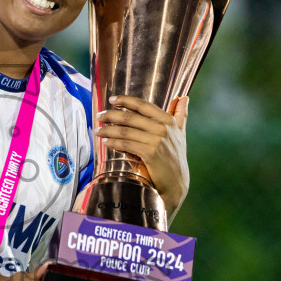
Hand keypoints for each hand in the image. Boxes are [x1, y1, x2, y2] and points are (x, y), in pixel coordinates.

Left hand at [94, 94, 189, 220]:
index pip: (143, 105)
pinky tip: (106, 142)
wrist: (176, 183)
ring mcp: (157, 140)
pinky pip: (126, 144)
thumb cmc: (175, 159)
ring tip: (97, 131)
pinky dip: (114, 143)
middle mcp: (163, 128)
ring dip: (108, 130)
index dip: (126, 101)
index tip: (112, 99)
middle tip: (99, 116)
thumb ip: (180, 115)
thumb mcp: (180, 133)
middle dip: (111, 115)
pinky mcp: (150, 153)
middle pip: (131, 117)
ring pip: (126, 131)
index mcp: (168, 121)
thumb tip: (183, 97)